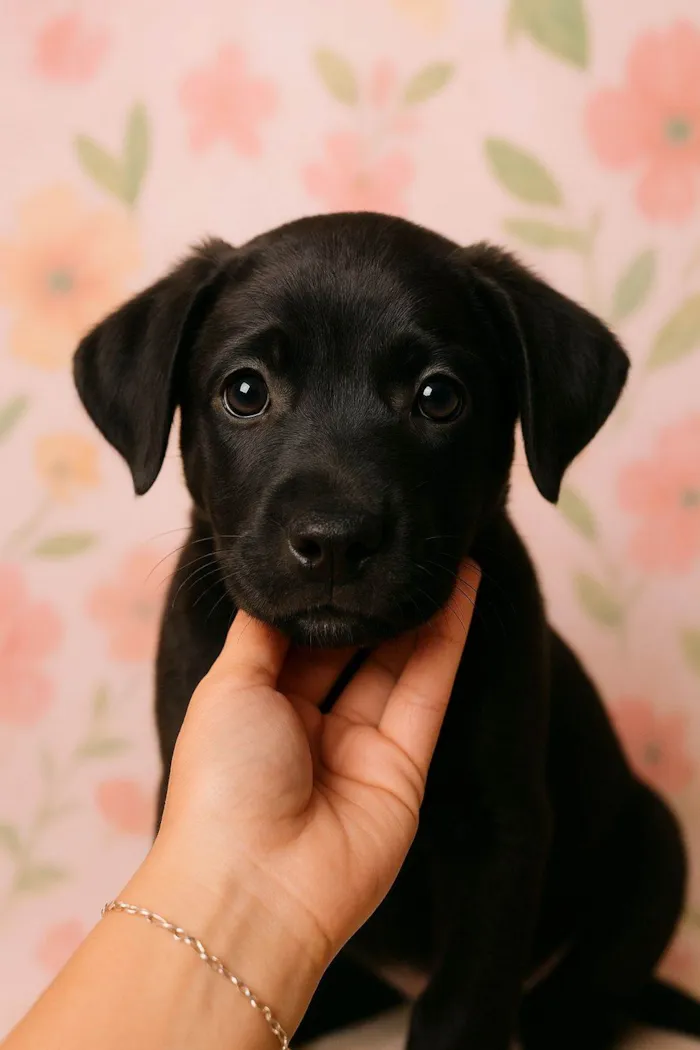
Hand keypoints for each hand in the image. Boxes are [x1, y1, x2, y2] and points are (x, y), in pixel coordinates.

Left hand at [142, 563, 478, 984]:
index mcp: (257, 709)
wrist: (254, 882)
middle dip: (374, 603)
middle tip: (401, 548)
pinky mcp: (404, 768)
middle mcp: (308, 727)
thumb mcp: (227, 686)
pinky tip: (459, 593)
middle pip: (350, 651)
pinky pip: (427, 692)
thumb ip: (259, 633)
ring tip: (442, 557)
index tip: (345, 553)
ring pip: (396, 665)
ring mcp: (359, 749)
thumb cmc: (224, 778)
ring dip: (420, 612)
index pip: (297, 640)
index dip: (323, 599)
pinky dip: (446, 641)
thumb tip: (274, 586)